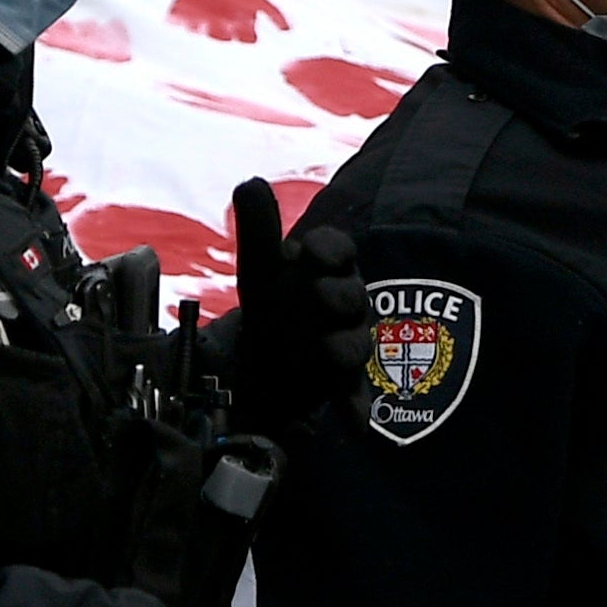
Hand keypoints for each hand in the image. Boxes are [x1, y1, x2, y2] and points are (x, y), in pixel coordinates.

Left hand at [226, 180, 371, 439]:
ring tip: (330, 352)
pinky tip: (355, 424)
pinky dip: (356, 406)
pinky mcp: (344, 383)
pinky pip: (355, 393)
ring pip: (356, 343)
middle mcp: (346, 301)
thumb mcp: (260, 269)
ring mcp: (348, 342)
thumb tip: (250, 181)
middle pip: (352, 295)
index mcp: (329, 267)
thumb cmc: (274, 304)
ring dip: (345, 346)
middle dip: (338, 294)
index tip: (311, 251)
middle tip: (321, 296)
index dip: (329, 249)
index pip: (338, 250)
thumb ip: (259, 229)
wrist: (270, 361)